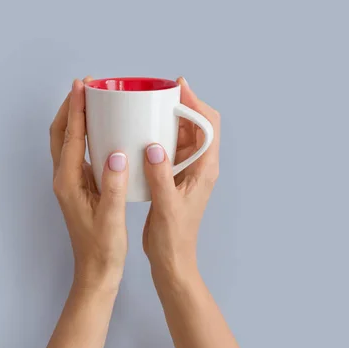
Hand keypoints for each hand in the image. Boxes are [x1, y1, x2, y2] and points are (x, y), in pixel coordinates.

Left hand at [50, 78, 128, 290]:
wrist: (96, 270)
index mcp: (68, 183)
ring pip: (66, 141)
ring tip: (91, 99)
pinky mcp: (80, 186)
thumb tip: (116, 153)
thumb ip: (112, 186)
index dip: (76, 110)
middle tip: (86, 85)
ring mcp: (71, 182)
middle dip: (70, 107)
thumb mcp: (110, 219)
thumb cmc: (103, 249)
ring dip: (75, 118)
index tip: (82, 87)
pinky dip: (85, 134)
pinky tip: (102, 128)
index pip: (69, 138)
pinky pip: (78, 152)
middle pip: (60, 133)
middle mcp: (64, 179)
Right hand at [142, 77, 220, 278]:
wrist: (171, 259)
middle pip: (197, 125)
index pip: (209, 126)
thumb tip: (154, 146)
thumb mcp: (167, 206)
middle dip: (181, 106)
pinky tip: (139, 134)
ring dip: (167, 120)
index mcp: (205, 169)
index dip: (196, 103)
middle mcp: (199, 166)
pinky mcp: (172, 177)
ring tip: (147, 108)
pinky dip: (156, 137)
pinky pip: (167, 149)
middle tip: (158, 94)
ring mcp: (186, 171)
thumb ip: (161, 175)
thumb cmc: (174, 237)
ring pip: (181, 136)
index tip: (178, 88)